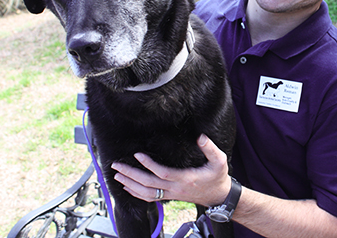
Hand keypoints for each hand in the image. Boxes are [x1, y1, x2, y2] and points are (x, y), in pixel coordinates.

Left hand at [111, 134, 231, 206]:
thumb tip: (200, 137)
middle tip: (116, 166)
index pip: (162, 173)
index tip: (137, 155)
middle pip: (148, 184)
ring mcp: (172, 194)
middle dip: (130, 175)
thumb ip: (210, 148)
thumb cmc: (218, 176)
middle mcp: (176, 188)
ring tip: (117, 176)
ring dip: (130, 185)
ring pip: (146, 193)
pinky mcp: (170, 196)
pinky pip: (150, 198)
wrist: (218, 195)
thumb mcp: (220, 160)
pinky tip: (128, 188)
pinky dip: (136, 194)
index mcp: (185, 178)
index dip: (148, 165)